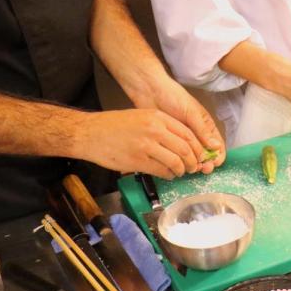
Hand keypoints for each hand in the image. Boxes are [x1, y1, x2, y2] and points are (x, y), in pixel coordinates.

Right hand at [74, 109, 204, 179]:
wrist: (91, 133)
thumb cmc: (115, 125)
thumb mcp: (142, 116)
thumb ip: (162, 126)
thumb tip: (182, 141)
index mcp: (158, 117)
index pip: (187, 133)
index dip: (197, 147)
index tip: (200, 155)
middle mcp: (155, 130)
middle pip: (185, 149)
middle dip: (193, 161)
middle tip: (193, 167)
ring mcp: (146, 146)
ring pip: (175, 162)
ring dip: (181, 170)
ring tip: (181, 172)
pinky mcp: (138, 161)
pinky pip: (161, 171)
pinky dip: (169, 175)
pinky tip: (168, 175)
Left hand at [135, 79, 225, 173]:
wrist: (150, 92)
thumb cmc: (174, 97)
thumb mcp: (192, 113)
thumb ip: (203, 131)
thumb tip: (216, 147)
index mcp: (205, 126)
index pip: (217, 145)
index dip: (217, 156)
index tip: (214, 164)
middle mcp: (196, 134)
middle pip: (206, 154)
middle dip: (206, 163)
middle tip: (201, 169)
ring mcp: (182, 138)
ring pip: (192, 157)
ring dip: (193, 164)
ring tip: (190, 168)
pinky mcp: (170, 141)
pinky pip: (177, 155)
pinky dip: (180, 162)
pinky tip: (178, 165)